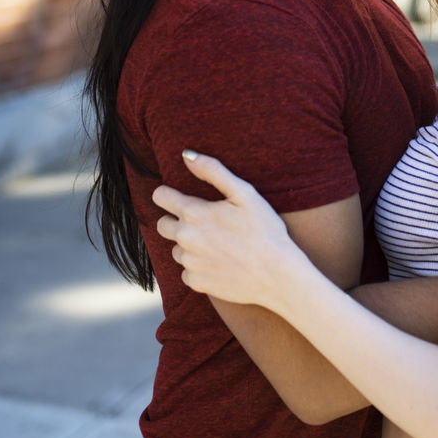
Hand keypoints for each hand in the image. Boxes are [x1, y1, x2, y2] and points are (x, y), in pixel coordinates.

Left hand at [153, 151, 299, 306]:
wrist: (277, 275)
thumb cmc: (264, 230)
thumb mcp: (244, 193)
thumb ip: (213, 171)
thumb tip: (187, 155)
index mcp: (194, 213)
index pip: (160, 197)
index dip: (169, 194)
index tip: (181, 197)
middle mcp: (185, 239)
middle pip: (162, 225)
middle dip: (177, 220)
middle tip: (205, 222)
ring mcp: (190, 263)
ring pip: (176, 249)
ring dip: (189, 245)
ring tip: (218, 244)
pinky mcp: (196, 283)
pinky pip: (187, 271)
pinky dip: (199, 266)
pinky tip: (220, 262)